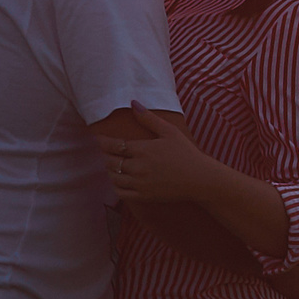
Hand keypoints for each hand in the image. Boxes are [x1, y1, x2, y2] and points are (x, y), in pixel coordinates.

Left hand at [99, 103, 215, 203]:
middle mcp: (138, 167)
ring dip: (110, 170)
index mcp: (143, 149)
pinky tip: (120, 180)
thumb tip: (133, 103)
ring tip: (113, 164)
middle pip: (110, 161)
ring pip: (113, 177)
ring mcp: (140, 183)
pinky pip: (120, 192)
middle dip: (106, 155)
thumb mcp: (170, 131)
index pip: (114, 145)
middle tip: (106, 151)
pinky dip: (116, 186)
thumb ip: (149, 118)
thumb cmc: (186, 153)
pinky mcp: (143, 196)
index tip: (98, 138)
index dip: (103, 142)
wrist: (199, 179)